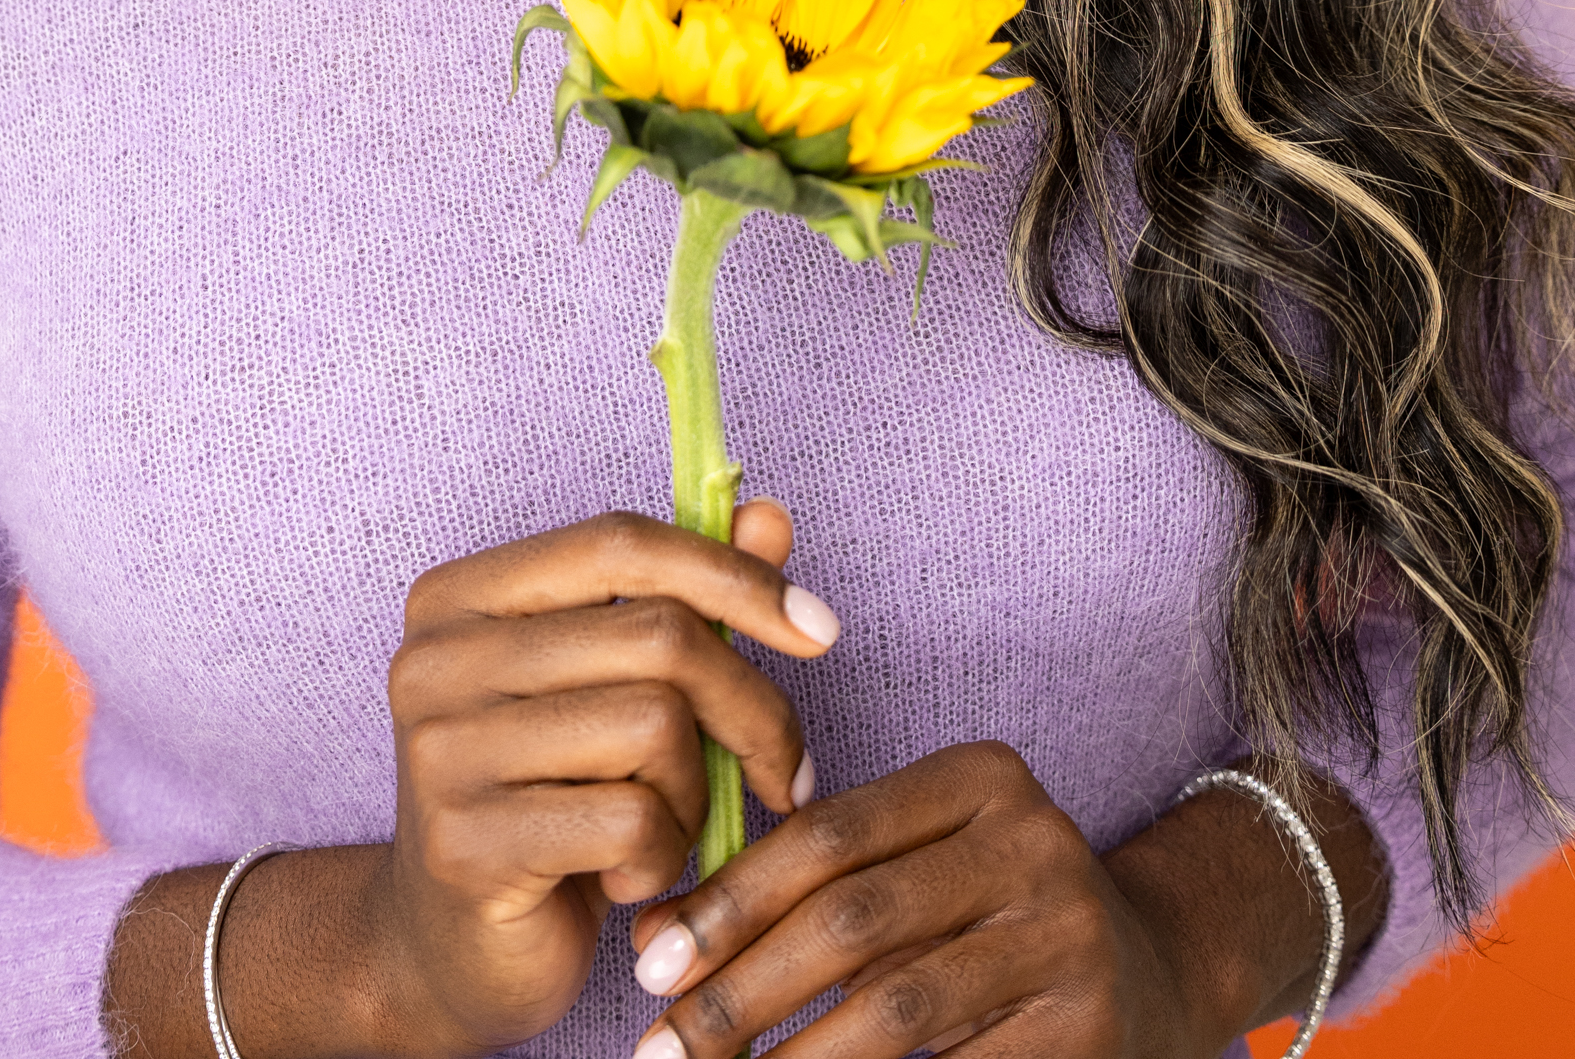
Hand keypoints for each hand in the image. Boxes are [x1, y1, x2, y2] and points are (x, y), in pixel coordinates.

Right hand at [370, 498, 838, 1056]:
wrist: (448, 955)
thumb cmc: (548, 806)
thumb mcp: (613, 695)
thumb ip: (686, 601)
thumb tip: (769, 517)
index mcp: (462, 595)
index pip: (622, 542)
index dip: (734, 575)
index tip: (821, 629)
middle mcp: (435, 656)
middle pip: (658, 634)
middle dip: (752, 710)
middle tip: (782, 774)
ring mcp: (443, 750)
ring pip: (655, 725)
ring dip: (697, 794)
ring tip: (667, 829)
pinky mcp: (465, 845)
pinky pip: (632, 821)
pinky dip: (664, 857)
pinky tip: (630, 878)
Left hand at [623, 739, 1350, 1058]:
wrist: (1156, 974)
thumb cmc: (991, 915)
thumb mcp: (918, 867)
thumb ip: (806, 886)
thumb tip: (659, 938)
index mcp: (982, 777)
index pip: (830, 832)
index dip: (731, 898)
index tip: (652, 963)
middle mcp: (1035, 842)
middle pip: (854, 918)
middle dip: (743, 989)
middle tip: (664, 1045)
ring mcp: (1070, 938)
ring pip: (898, 1006)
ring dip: (791, 1058)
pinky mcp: (1087, 1030)